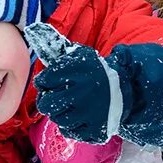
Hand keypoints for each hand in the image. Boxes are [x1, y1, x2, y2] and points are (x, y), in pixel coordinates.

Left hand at [26, 24, 162, 147]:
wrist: (128, 86)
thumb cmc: (99, 70)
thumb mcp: (81, 56)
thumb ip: (60, 50)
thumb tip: (35, 31)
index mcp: (75, 72)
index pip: (43, 81)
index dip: (45, 82)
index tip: (51, 83)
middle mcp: (79, 94)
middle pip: (46, 104)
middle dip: (48, 100)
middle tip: (55, 98)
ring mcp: (87, 114)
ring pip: (58, 119)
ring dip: (61, 113)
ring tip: (70, 106)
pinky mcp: (94, 128)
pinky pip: (70, 131)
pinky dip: (71, 126)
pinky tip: (77, 117)